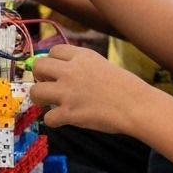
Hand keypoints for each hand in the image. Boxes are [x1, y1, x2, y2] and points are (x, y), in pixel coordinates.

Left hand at [30, 44, 146, 132]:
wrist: (137, 106)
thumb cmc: (126, 87)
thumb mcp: (102, 64)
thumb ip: (81, 65)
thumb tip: (61, 71)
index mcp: (81, 56)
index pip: (52, 51)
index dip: (52, 62)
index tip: (56, 72)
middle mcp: (70, 71)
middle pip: (38, 66)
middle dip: (40, 77)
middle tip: (48, 86)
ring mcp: (68, 92)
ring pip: (35, 91)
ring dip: (39, 99)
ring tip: (48, 104)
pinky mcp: (69, 112)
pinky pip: (47, 118)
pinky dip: (53, 121)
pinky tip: (62, 120)